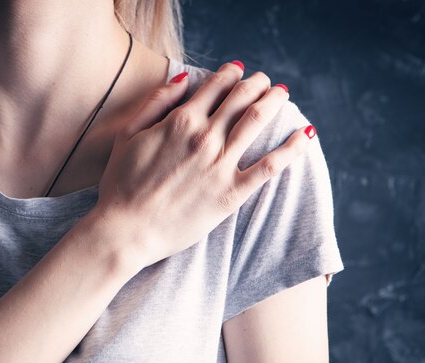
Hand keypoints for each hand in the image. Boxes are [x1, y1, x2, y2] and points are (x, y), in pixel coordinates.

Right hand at [91, 61, 313, 268]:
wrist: (125, 231)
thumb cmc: (120, 185)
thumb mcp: (127, 135)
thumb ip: (154, 103)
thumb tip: (182, 79)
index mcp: (180, 122)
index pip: (214, 86)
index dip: (230, 73)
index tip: (237, 70)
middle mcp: (204, 138)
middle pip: (240, 99)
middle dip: (256, 83)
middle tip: (264, 80)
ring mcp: (220, 165)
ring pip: (256, 122)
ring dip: (273, 102)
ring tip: (281, 94)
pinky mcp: (231, 193)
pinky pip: (270, 166)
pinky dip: (291, 148)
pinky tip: (305, 135)